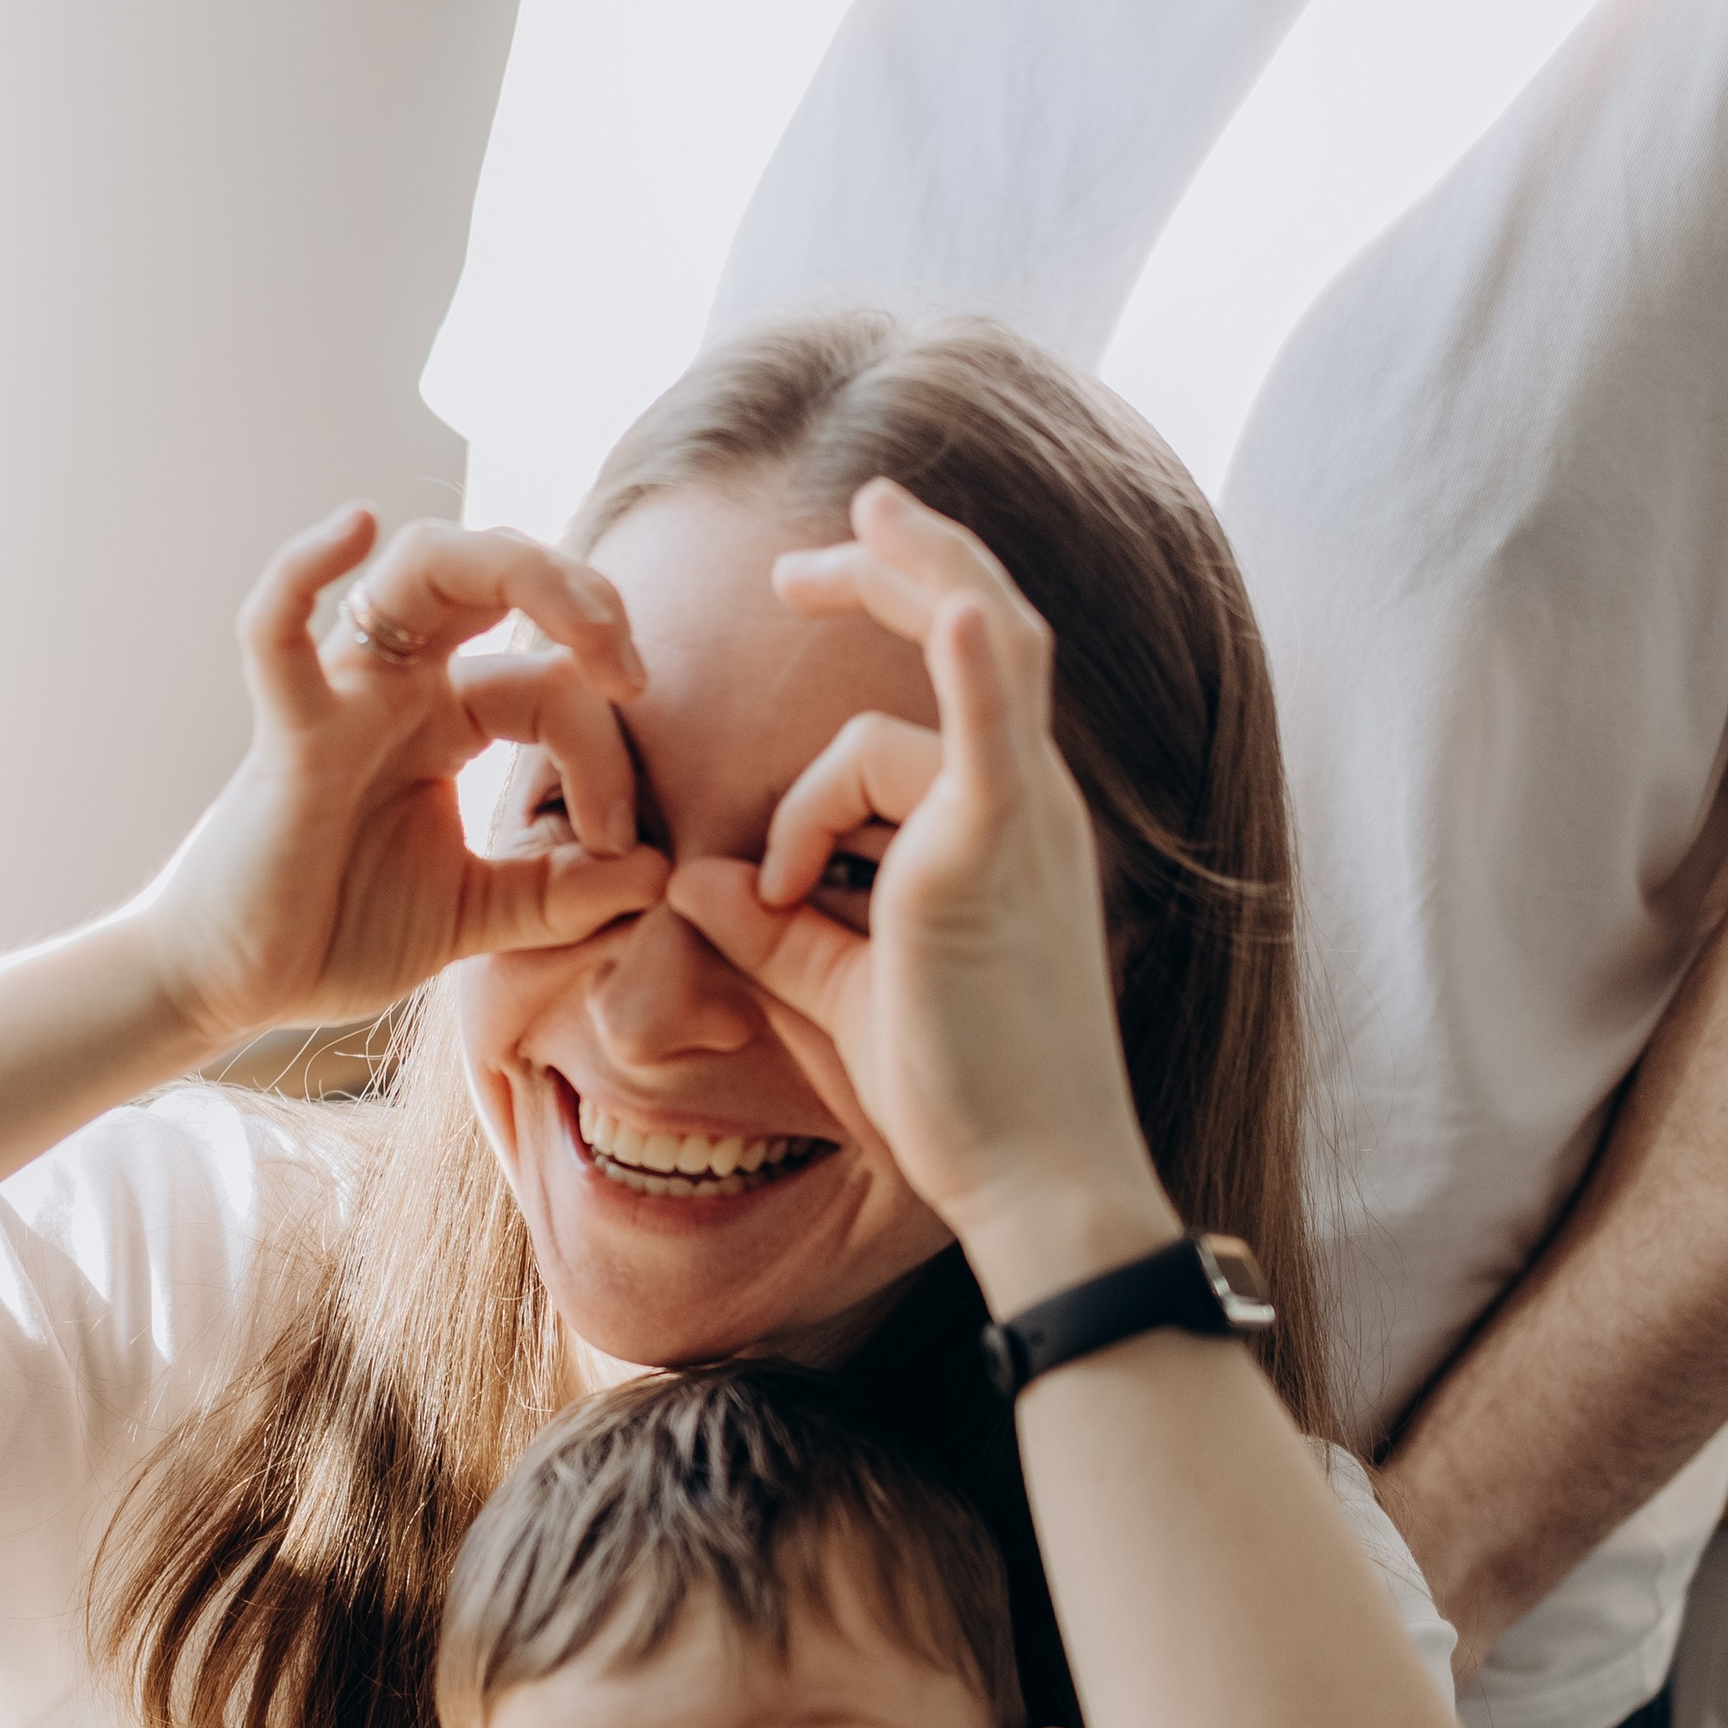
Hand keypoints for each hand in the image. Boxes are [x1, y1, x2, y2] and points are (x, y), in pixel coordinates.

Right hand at [140, 508, 668, 1046]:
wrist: (237, 987)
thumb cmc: (338, 936)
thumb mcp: (477, 917)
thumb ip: (561, 895)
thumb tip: (657, 873)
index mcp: (448, 720)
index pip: (554, 687)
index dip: (609, 755)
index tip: (621, 850)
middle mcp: (400, 686)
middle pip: (498, 575)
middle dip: (585, 600)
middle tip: (636, 675)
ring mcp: (342, 698)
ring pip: (423, 567)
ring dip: (520, 569)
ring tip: (590, 627)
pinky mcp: (287, 736)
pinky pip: (276, 630)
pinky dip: (303, 568)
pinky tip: (354, 526)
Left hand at [663, 481, 1174, 1308]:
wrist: (1035, 1175)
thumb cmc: (959, 1099)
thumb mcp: (844, 994)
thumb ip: (774, 931)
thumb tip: (692, 883)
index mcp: (1005, 823)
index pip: (962, 672)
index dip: (890, 611)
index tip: (802, 592)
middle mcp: (1029, 802)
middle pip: (978, 623)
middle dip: (893, 563)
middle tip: (798, 553)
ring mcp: (1019, 821)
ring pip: (909, 705)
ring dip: (851, 690)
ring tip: (795, 662)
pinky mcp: (990, 856)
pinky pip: (983, 727)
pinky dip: (964, 661)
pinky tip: (943, 611)